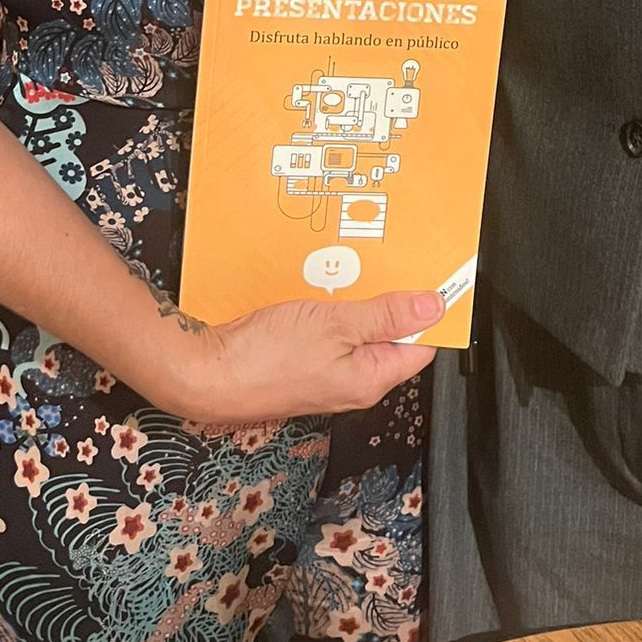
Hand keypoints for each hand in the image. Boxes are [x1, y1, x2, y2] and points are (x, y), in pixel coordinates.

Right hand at [153, 288, 444, 425]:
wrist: (207, 375)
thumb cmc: (265, 358)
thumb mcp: (335, 325)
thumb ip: (385, 314)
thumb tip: (434, 307)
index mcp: (371, 379)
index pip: (420, 345)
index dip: (430, 311)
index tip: (434, 276)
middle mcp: (353, 381)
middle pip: (389, 334)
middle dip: (390, 297)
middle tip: (388, 261)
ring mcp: (326, 373)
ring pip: (356, 329)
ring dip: (356, 298)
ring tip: (350, 267)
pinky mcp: (302, 362)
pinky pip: (330, 331)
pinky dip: (330, 306)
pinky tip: (320, 284)